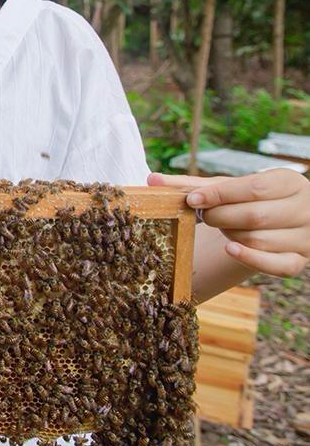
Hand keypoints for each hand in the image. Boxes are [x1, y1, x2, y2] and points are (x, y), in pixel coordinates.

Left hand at [148, 169, 309, 277]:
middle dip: (221, 217)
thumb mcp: (226, 187)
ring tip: (224, 228)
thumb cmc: (249, 199)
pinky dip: (250, 259)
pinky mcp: (299, 261)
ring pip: (259, 240)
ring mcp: (305, 237)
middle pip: (255, 215)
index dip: (220, 194)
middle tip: (204, 216)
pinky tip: (228, 249)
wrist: (279, 221)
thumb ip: (192, 184)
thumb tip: (152, 179)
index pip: (254, 187)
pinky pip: (276, 266)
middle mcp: (304, 208)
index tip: (192, 200)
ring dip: (232, 236)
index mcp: (289, 182)